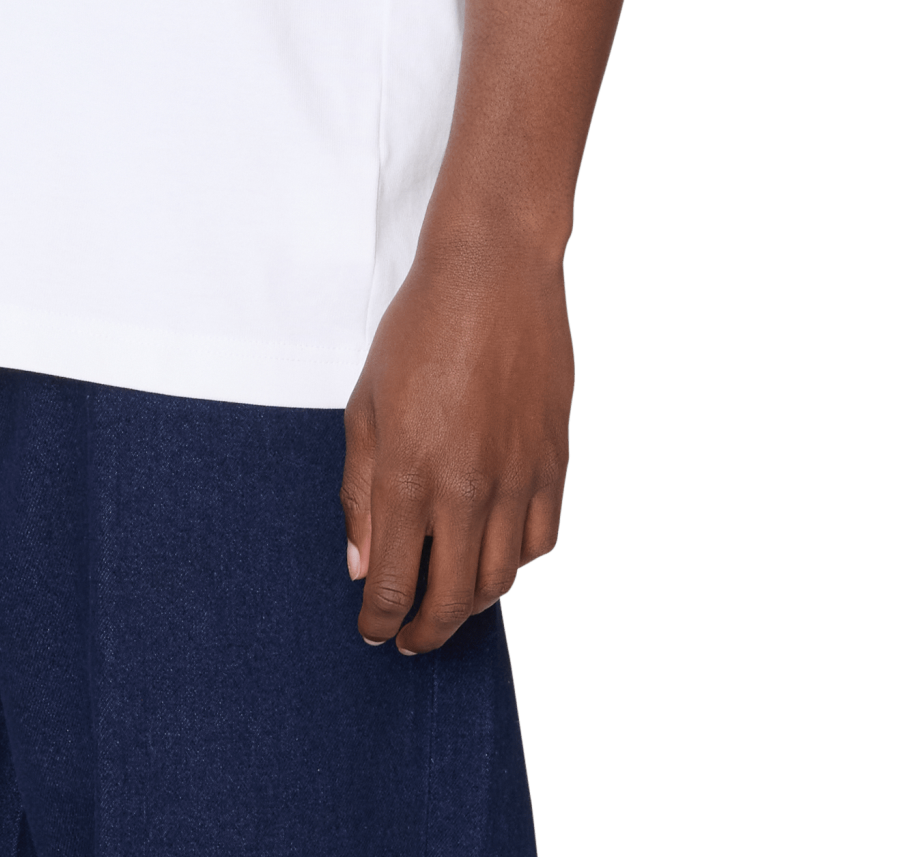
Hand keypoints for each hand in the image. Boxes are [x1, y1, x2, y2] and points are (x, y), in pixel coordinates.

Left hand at [340, 242, 570, 651]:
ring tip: (450, 601)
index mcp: (410, 474)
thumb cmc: (419, 331)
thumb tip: (362, 564)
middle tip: (411, 639)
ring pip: (501, 577)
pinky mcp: (553, 463)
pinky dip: (518, 561)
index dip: (382, 619)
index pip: (395, 581)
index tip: (374, 632)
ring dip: (472, 603)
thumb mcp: (367, 404)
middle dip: (427, 630)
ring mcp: (517, 478)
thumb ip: (361, 490)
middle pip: (453, 597)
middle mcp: (467, 488)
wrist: (492, 275)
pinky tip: (497, 555)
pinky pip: (541, 539)